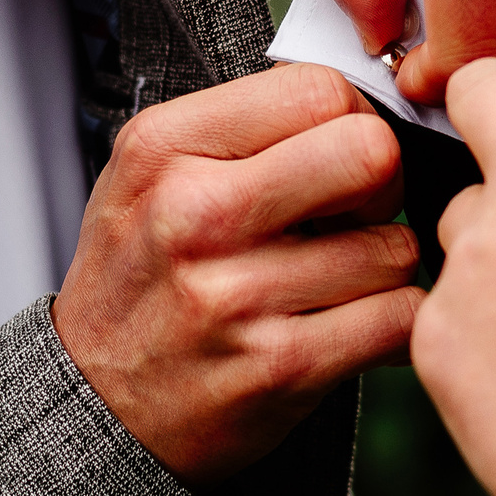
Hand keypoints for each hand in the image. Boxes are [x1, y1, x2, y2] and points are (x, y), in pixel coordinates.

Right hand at [53, 64, 421, 486]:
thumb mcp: (151, 177)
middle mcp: (195, 213)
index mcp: (165, 148)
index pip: (318, 89)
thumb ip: (243, 129)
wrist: (97, 406)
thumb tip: (363, 103)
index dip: (353, 119)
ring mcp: (236, 295)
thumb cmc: (141, 280)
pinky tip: (355, 324)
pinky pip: (399, 318)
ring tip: (338, 280)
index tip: (339, 154)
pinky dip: (395, 322)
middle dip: (385, 183)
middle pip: (371, 153)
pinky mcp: (280, 366)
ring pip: (396, 246)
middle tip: (357, 214)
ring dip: (385, 266)